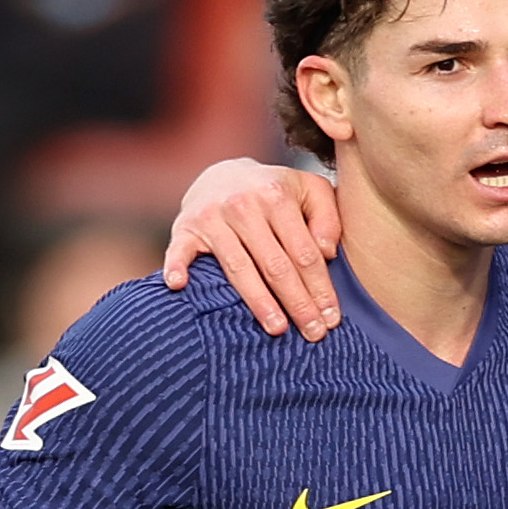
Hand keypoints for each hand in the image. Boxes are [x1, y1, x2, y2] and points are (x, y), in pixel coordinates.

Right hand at [161, 160, 343, 334]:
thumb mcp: (309, 191)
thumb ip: (327, 217)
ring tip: (277, 328)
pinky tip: (178, 285)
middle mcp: (243, 205)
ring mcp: (212, 216)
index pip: (303, 253)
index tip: (331, 318)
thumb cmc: (275, 193)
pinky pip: (180, 250)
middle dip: (297, 302)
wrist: (223, 176)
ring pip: (239, 268)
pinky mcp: (186, 227)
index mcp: (276, 195)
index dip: (320, 288)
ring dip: (259, 301)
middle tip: (313, 333)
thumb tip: (327, 252)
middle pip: (275, 265)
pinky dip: (176, 266)